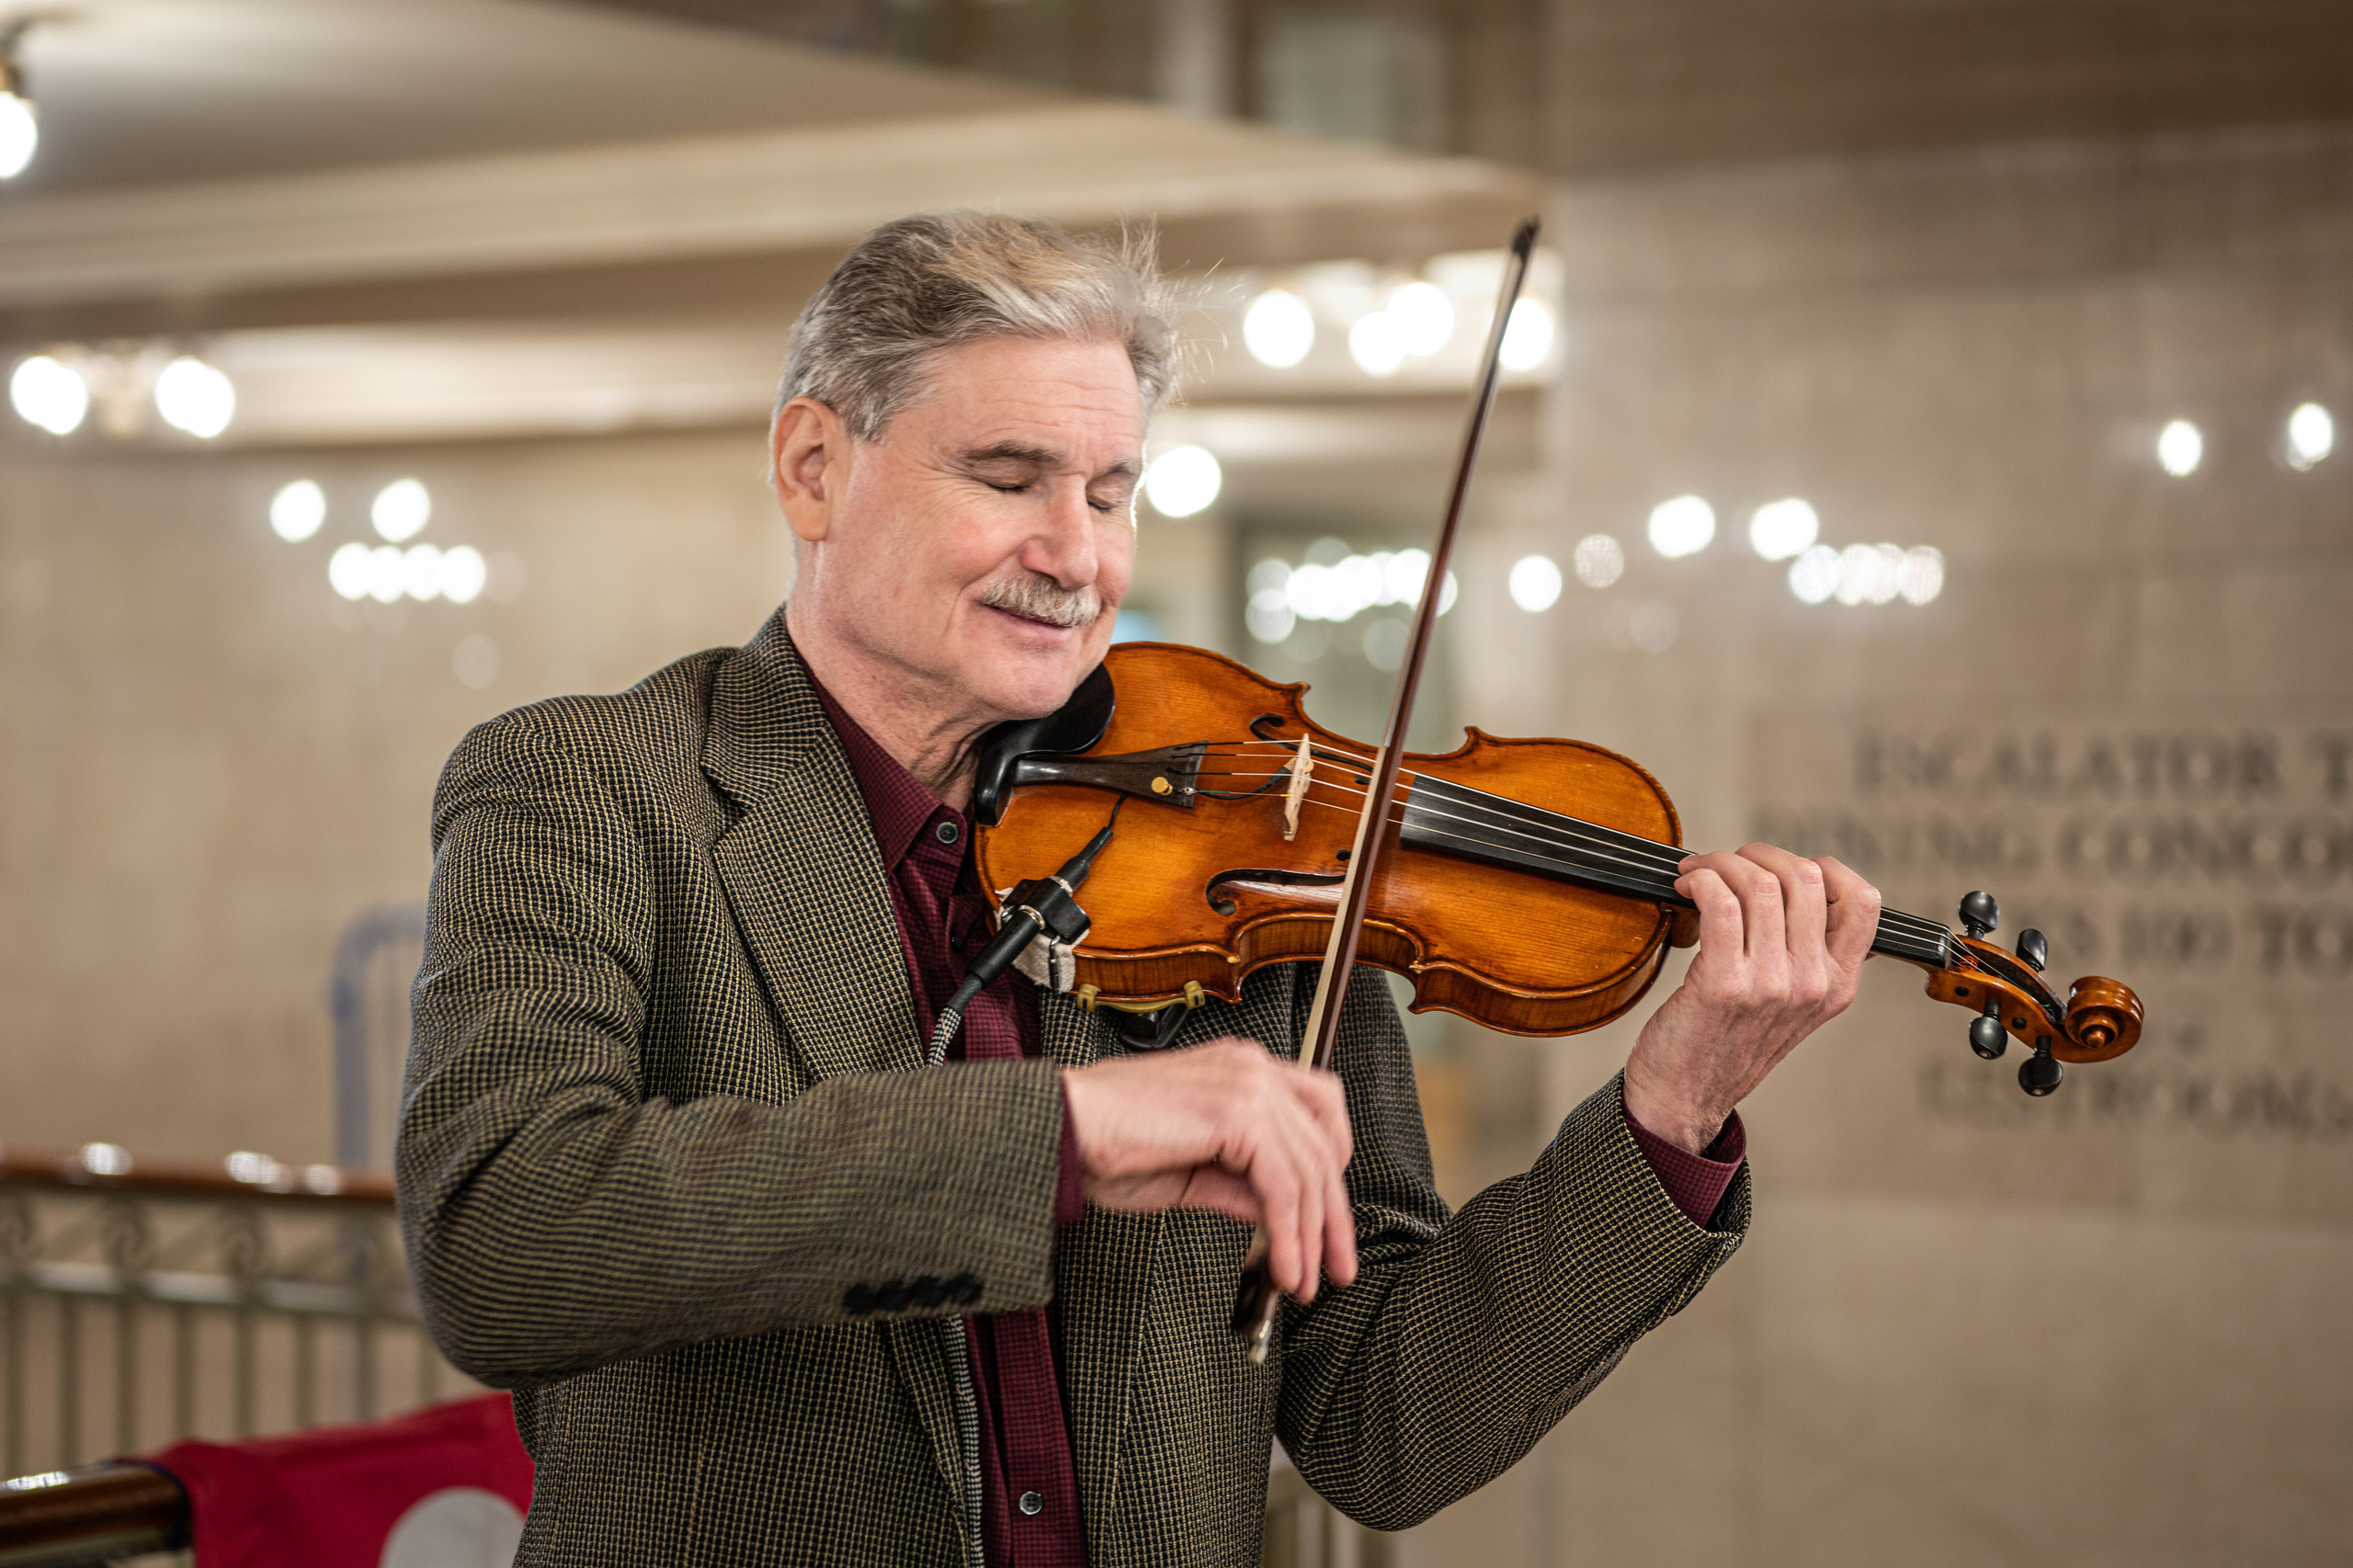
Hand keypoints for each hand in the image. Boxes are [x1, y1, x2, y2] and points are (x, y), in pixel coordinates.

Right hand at [1060, 1037, 1356, 1300]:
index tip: (1328, 1222)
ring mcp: (1248, 1085)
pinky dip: (1288, 1235)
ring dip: (1312, 1237)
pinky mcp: (1237, 1113)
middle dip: (1334, 1217)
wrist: (1063, 1131)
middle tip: (1335, 1267)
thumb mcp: (1191, 1173)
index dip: (1333, 1169)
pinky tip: (1283, 1267)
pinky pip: (1282, 1185)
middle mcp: (1252, 1069)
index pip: (1320, 1111)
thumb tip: (1280, 1214)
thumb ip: (1240, 1186)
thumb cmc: (1106, 1145)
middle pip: (1324, 1146)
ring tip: (1302, 1280)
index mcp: (1242, 1070)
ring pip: (1309, 1170)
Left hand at [1622, 844, 1879, 1153]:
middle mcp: (1812, 984)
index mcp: (1838, 985)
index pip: (1864, 902)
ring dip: (1720, 863)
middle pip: (1805, 877)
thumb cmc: (1726, 1043)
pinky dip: (1702, 880)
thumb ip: (1806, 955)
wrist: (1685, 1096)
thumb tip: (1793, 886)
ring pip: (1760, 884)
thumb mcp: (1790, 1005)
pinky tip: (1688, 887)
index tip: (1783, 867)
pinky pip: (1721, 903)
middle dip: (1758, 854)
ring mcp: (1771, 984)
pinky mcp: (1724, 983)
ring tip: (1699, 874)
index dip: (1825, 868)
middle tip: (1726, 863)